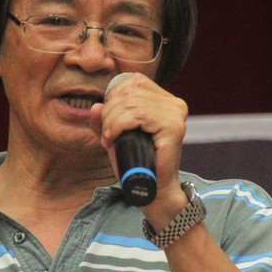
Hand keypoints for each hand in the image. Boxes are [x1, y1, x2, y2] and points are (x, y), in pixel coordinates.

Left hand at [89, 73, 188, 221]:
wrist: (153, 190)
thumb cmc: (136, 163)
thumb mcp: (116, 137)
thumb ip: (104, 121)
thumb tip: (96, 106)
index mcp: (165, 100)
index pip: (134, 81)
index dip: (114, 97)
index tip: (108, 120)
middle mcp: (174, 103)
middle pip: (130, 91)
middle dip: (109, 112)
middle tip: (106, 134)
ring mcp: (176, 114)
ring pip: (131, 103)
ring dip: (112, 121)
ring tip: (109, 138)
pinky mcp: (173, 127)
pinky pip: (138, 116)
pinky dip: (119, 125)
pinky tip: (113, 138)